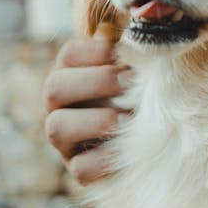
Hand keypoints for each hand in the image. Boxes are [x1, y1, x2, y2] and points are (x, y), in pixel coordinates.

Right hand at [43, 35, 131, 184]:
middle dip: (95, 83)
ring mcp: (64, 140)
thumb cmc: (142, 92)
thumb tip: (143, 38)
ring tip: (128, 119)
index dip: (97, 53)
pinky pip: (79, 167)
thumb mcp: (135, 68)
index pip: (69, 55)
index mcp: (71, 72)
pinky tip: (129, 150)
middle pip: (54, 87)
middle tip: (130, 84)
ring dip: (96, 120)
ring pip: (56, 127)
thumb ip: (131, 53)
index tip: (128, 59)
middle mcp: (59, 105)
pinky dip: (105, 159)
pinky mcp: (77, 169)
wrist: (153, 140)